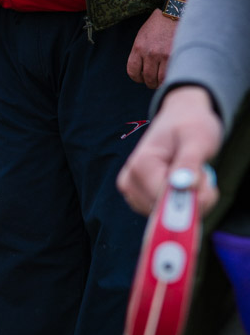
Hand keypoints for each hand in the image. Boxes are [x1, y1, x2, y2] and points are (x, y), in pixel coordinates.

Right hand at [117, 86, 220, 215]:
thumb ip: (189, 163)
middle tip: (201, 173)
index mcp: (139, 166)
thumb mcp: (196, 138)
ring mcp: (132, 193)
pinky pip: (163, 214)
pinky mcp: (139, 200)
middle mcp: (129, 182)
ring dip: (188, 201)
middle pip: (162, 210)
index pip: (162, 199)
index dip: (190, 197)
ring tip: (193, 174)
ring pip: (164, 215)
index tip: (206, 182)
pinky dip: (182, 203)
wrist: (179, 118)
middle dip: (190, 199)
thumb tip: (185, 186)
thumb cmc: (189, 125)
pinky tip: (186, 184)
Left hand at [126, 0, 184, 88]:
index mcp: (138, 48)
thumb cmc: (159, 24)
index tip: (142, 78)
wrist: (176, 11)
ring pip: (159, 79)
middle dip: (149, 82)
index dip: (137, 78)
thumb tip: (143, 70)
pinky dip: (169, 78)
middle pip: (147, 78)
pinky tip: (170, 76)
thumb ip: (141, 52)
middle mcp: (150, 53)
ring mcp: (164, 55)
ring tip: (162, 80)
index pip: (133, 72)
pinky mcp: (176, 55)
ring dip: (160, 82)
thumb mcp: (142, 36)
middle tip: (154, 81)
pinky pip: (170, 74)